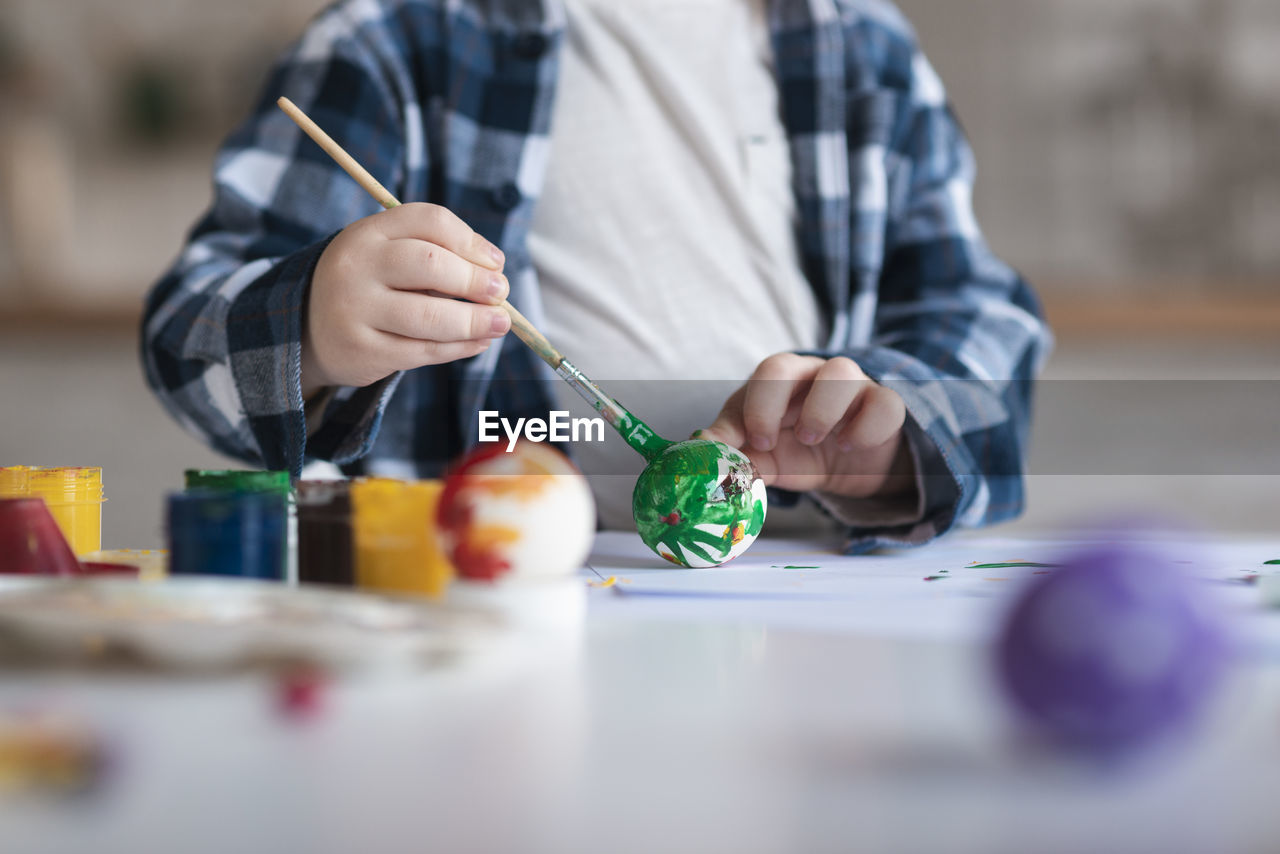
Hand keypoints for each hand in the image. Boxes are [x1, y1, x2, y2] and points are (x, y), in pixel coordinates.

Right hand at [301, 203, 510, 396]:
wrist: (309, 329)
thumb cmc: (370, 284)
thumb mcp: (388, 254)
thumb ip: (435, 254)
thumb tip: (495, 274)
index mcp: (368, 232)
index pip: (430, 221)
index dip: (472, 241)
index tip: (496, 263)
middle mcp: (356, 266)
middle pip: (431, 264)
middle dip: (475, 280)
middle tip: (501, 293)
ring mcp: (355, 310)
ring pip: (430, 316)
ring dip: (475, 321)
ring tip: (501, 323)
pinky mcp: (363, 351)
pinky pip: (423, 351)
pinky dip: (460, 348)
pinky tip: (479, 342)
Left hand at [698, 354, 915, 499]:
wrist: (848, 467)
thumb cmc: (796, 449)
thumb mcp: (763, 455)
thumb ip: (733, 451)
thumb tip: (700, 449)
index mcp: (779, 381)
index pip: (761, 374)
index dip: (752, 406)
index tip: (748, 443)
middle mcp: (813, 374)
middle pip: (789, 362)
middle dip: (771, 401)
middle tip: (768, 441)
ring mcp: (853, 386)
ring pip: (842, 371)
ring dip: (820, 409)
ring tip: (812, 441)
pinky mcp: (884, 407)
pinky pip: (885, 404)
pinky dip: (866, 428)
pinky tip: (850, 446)